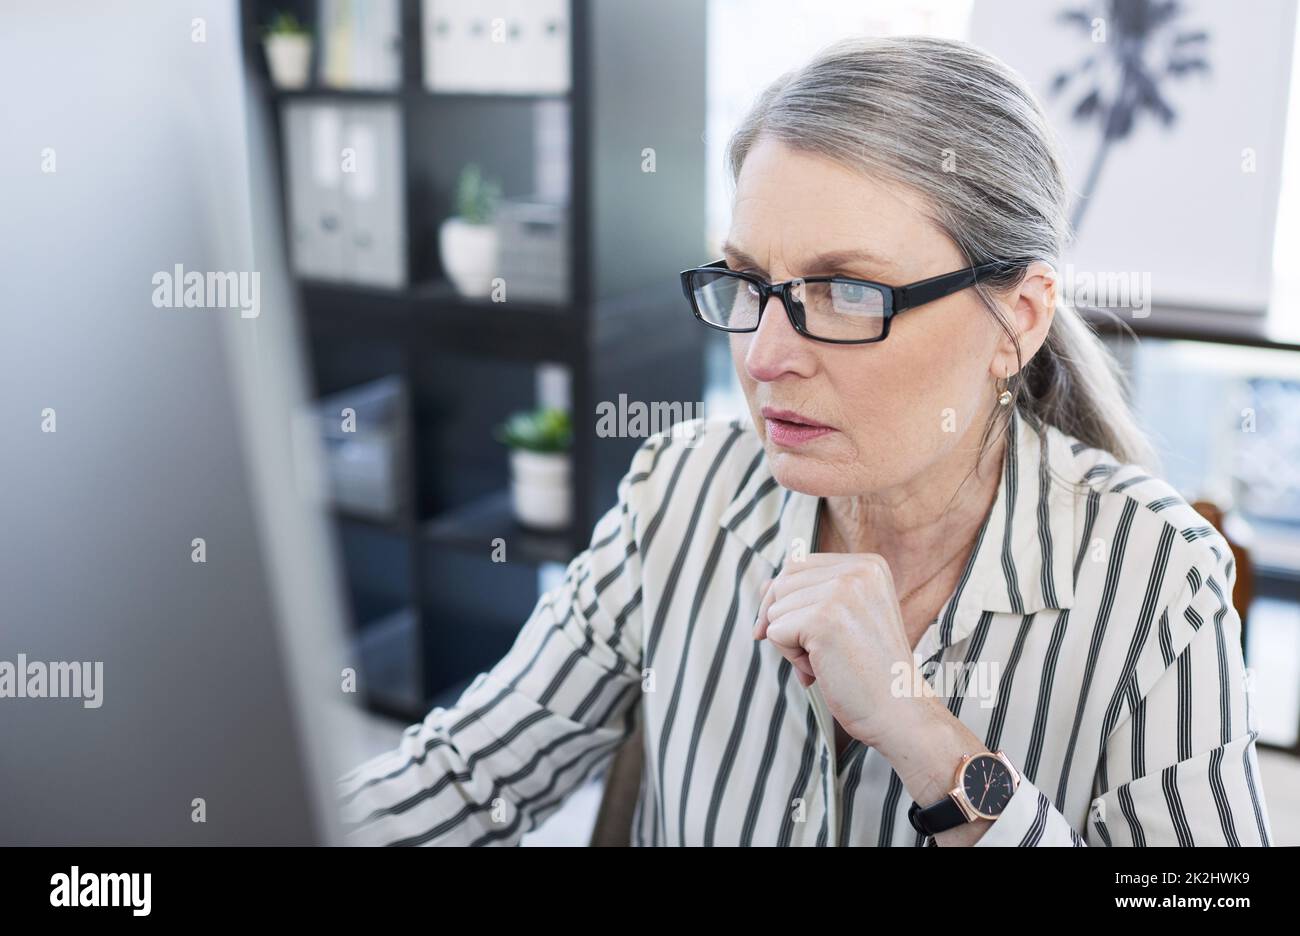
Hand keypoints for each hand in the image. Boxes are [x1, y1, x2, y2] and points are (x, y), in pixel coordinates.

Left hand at [753, 552, 927, 749]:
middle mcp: (857, 571)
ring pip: (775, 610)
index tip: (802, 634)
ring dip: (791, 644)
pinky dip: (791, 658)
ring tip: (828, 662)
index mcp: (867, 565)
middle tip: (819, 655)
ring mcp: (840, 592)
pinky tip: (822, 670)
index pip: (798, 566)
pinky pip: (775, 632)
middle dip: (788, 623)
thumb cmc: (870, 671)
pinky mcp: (823, 619)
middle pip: (782, 584)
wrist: (899, 711)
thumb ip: (809, 596)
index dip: (787, 600)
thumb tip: (765, 585)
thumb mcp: (845, 620)